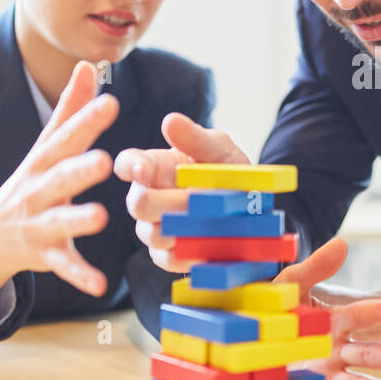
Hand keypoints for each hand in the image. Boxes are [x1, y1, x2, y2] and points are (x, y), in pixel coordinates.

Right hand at [0, 61, 117, 319]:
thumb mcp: (47, 146)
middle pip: (59, 178)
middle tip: (106, 160)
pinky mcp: (44, 254)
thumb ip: (71, 108)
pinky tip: (101, 285)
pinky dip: (80, 275)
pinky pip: (64, 266)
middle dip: (79, 169)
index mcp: (44, 161)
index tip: (112, 102)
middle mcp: (38, 190)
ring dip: (77, 219)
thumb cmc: (32, 182)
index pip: (66, 137)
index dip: (86, 120)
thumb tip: (89, 65)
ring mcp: (38, 223)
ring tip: (101, 217)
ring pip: (58, 221)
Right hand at [113, 112, 248, 272]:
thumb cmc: (229, 173)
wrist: (254, 211)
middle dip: (170, 202)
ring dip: (184, 227)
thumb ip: (195, 138)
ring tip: (211, 220)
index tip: (145, 169)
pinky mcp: (166, 255)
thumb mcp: (220, 150)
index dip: (130, 167)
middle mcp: (147, 197)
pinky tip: (207, 245)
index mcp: (154, 167)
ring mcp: (153, 228)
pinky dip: (188, 253)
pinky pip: (166, 259)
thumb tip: (170, 120)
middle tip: (199, 199)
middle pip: (137, 204)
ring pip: (151, 233)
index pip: (127, 164)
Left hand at [276, 238, 380, 379]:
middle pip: (368, 354)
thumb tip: (342, 242)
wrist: (241, 344)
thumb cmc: (267, 312)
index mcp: (332, 322)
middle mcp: (334, 350)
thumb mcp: (288, 287)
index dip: (378, 310)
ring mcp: (325, 374)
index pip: (359, 315)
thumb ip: (315, 268)